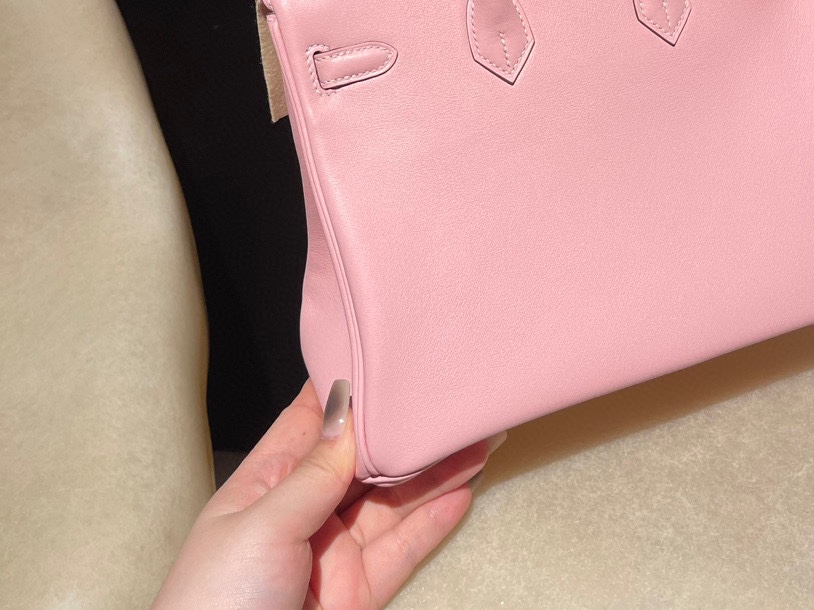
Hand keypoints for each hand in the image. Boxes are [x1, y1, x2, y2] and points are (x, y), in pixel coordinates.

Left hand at [152, 379, 501, 609]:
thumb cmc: (213, 604)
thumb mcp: (261, 528)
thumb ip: (313, 476)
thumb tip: (351, 417)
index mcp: (265, 484)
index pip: (311, 422)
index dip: (348, 389)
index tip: (387, 353)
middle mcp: (303, 512)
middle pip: (363, 459)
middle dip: (404, 429)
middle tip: (451, 396)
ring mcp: (333, 554)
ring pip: (392, 501)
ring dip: (434, 471)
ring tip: (476, 436)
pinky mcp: (359, 593)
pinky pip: (403, 549)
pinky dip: (434, 521)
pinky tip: (463, 492)